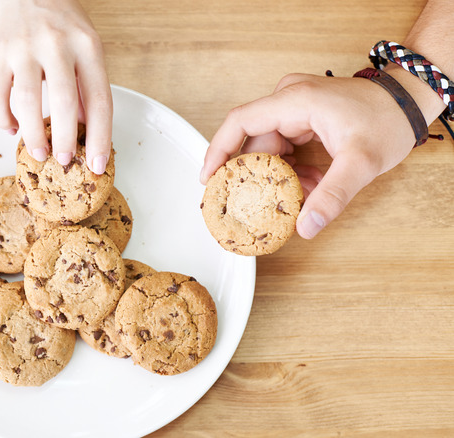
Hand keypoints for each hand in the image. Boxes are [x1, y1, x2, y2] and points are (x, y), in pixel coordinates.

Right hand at [0, 0, 111, 173]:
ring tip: (39, 153)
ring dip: (33, 135)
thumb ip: (87, 83)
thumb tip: (88, 128)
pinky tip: (11, 128)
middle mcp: (57, 45)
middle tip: (64, 161)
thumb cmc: (59, 17)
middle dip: (65, 141)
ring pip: (27, 102)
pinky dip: (2, 118)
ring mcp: (24, 48)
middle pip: (64, 104)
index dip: (100, 138)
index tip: (98, 165)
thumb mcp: (85, 43)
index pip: (100, 100)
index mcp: (87, 46)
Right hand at [200, 70, 436, 238]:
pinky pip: (282, 145)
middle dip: (259, 175)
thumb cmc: (388, 120)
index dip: (218, 151)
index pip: (239, 122)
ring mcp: (294, 106)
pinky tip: (308, 183)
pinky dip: (291, 168)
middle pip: (254, 140)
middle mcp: (289, 99)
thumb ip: (331, 196)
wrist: (409, 102)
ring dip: (279, 174)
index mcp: (295, 100)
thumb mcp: (361, 163)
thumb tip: (304, 227)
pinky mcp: (301, 116)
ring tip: (298, 194)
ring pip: (268, 146)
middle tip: (256, 203)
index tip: (208, 179)